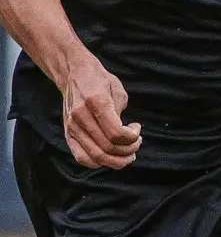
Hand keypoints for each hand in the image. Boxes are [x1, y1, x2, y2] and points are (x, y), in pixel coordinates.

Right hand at [61, 51, 140, 168]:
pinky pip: (82, 158)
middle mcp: (81, 116)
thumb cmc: (100, 82)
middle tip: (136, 143)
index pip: (116, 133)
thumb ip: (120, 116)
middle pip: (108, 148)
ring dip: (118, 160)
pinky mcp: (68, 134)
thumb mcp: (118, 92)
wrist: (74, 74)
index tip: (137, 128)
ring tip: (128, 153)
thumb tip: (125, 138)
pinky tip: (111, 156)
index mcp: (96, 102)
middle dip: (129, 150)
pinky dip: (99, 163)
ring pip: (97, 157)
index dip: (133, 138)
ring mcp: (72, 127)